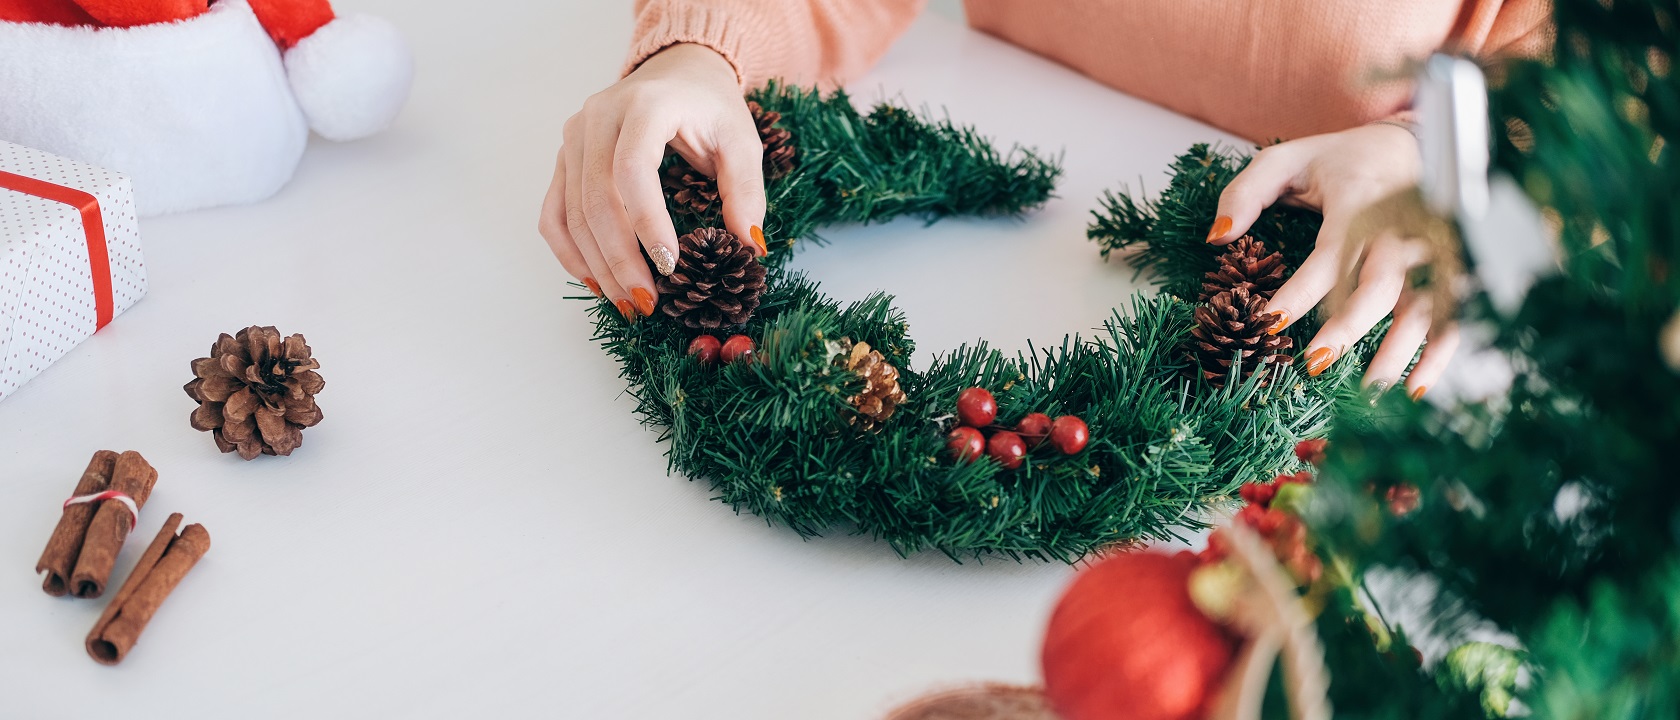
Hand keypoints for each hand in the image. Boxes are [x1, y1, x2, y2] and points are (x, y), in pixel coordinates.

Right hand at [538, 44, 767, 321]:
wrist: (677, 72)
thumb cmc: (710, 107)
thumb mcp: (741, 140)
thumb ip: (746, 190)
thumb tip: (750, 246)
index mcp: (646, 105)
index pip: (632, 169)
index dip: (647, 222)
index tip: (670, 267)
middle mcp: (598, 117)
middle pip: (597, 198)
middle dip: (621, 258)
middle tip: (647, 303)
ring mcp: (574, 137)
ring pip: (571, 212)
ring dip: (597, 264)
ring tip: (627, 303)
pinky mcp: (564, 159)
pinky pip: (554, 212)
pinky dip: (570, 252)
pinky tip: (596, 282)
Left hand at [1209, 123, 1457, 398]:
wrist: (1406, 144)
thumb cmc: (1337, 159)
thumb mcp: (1283, 160)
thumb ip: (1245, 193)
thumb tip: (1217, 238)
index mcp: (1359, 201)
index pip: (1330, 254)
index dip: (1301, 291)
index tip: (1268, 322)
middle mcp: (1401, 228)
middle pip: (1381, 285)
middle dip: (1349, 328)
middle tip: (1313, 362)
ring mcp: (1429, 252)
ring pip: (1423, 307)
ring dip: (1398, 353)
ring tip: (1369, 394)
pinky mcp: (1447, 270)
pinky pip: (1451, 316)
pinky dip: (1438, 356)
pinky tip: (1415, 390)